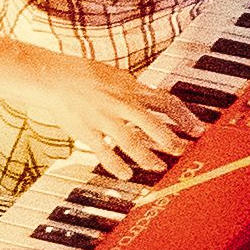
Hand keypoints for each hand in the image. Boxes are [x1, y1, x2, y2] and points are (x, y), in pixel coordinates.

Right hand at [23, 54, 196, 174]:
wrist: (53, 76)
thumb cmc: (83, 75)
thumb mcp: (116, 76)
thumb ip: (135, 89)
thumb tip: (155, 98)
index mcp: (131, 88)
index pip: (166, 101)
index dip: (184, 117)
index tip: (197, 129)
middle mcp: (120, 102)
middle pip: (153, 124)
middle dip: (170, 140)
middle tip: (182, 151)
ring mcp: (103, 117)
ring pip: (130, 140)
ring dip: (147, 156)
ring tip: (158, 167)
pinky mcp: (85, 130)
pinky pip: (103, 151)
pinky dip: (115, 164)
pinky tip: (125, 174)